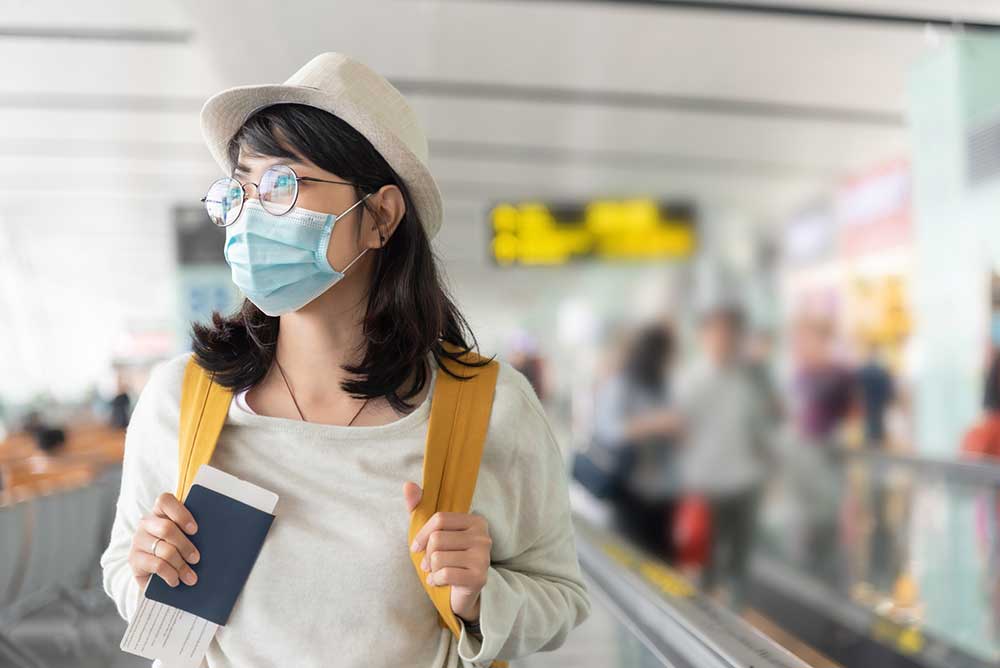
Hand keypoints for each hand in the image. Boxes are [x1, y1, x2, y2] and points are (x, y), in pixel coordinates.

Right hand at [128, 492, 199, 587]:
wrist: (155, 575)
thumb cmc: (177, 550)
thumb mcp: (185, 538)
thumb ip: (193, 532)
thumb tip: (218, 536)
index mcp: (160, 512)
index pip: (165, 500)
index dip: (181, 513)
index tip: (195, 530)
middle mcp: (146, 523)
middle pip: (167, 528)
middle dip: (185, 546)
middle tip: (196, 559)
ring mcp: (138, 540)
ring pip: (164, 550)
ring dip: (181, 565)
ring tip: (191, 577)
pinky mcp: (134, 559)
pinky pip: (157, 565)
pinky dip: (170, 574)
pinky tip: (176, 581)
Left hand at [404, 481, 491, 621]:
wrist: (462, 592)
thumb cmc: (447, 557)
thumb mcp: (433, 532)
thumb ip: (419, 507)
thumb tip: (407, 484)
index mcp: (476, 521)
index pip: (439, 519)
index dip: (422, 534)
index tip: (416, 547)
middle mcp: (484, 537)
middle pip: (437, 539)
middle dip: (427, 555)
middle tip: (429, 564)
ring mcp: (484, 557)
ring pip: (439, 557)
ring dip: (431, 569)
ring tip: (436, 572)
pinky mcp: (479, 577)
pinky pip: (445, 574)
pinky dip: (435, 580)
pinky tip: (439, 582)